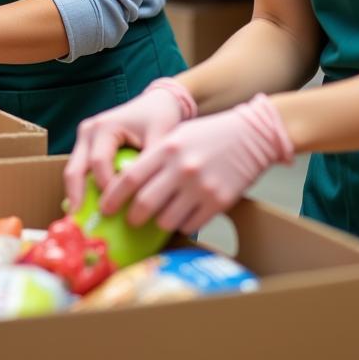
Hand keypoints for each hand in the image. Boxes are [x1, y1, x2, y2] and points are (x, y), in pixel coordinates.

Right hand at [64, 77, 197, 210]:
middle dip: (76, 195)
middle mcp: (89, 130)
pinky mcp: (86, 144)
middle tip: (78, 220)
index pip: (99, 162)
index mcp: (105, 126)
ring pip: (73, 170)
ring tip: (79, 219)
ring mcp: (85, 136)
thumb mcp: (161, 138)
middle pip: (76, 167)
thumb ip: (152, 163)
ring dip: (75, 193)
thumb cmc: (159, 118)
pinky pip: (80, 169)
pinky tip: (86, 207)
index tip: (115, 209)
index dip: (106, 186)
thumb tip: (146, 194)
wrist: (157, 102)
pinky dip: (81, 187)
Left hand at [98, 94, 292, 233]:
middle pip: (144, 204)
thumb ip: (154, 157)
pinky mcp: (219, 202)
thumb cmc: (209, 134)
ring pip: (166, 220)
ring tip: (160, 216)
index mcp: (167, 148)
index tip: (106, 207)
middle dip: (132, 217)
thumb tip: (125, 182)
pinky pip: (190, 225)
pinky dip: (182, 224)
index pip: (130, 178)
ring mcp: (201, 187)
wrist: (252, 135)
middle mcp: (181, 168)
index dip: (113, 197)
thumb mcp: (177, 136)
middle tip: (130, 220)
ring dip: (159, 222)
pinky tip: (183, 215)